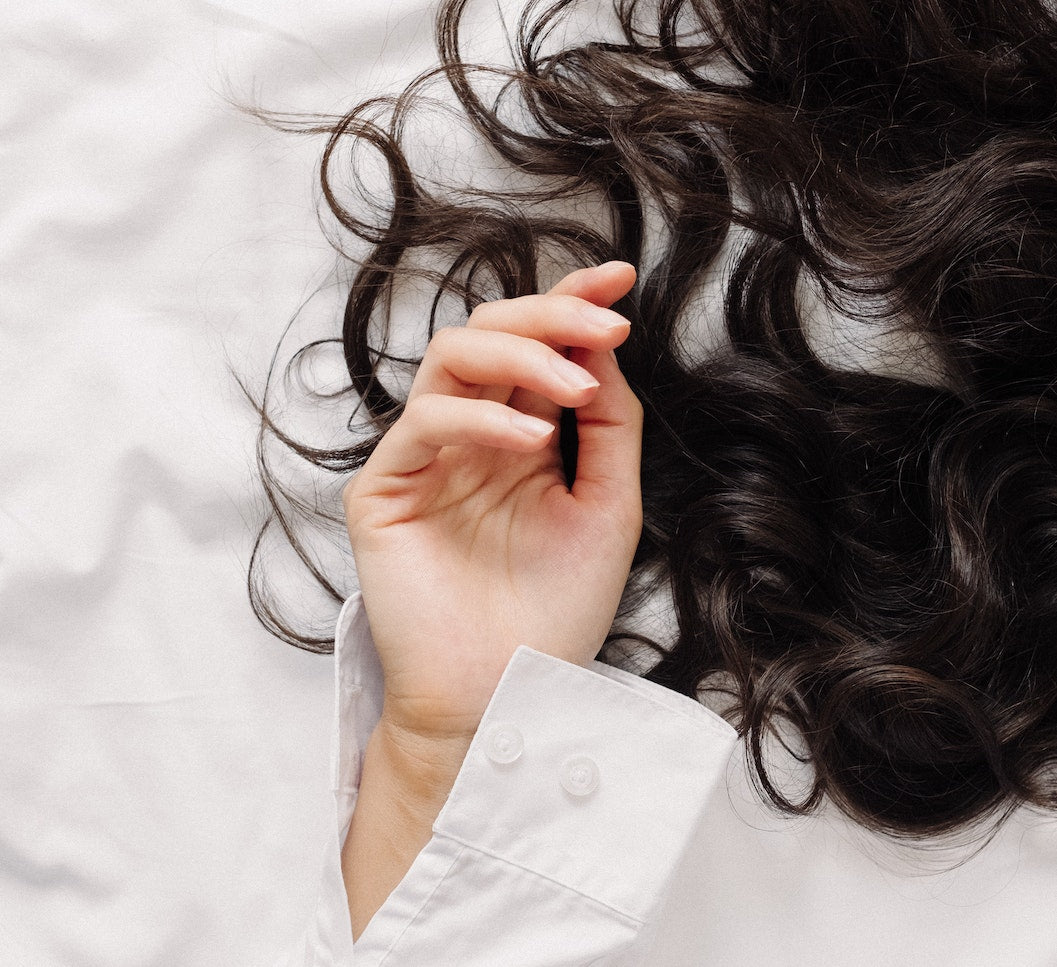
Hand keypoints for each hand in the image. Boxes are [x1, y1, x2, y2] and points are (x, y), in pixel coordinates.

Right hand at [342, 262, 642, 743]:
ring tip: (576, 383)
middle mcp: (470, 437)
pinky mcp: (385, 490)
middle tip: (604, 320)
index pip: (537, 349)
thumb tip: (603, 349)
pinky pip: (425, 425)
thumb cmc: (554, 611)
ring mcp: (425, 459)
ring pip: (451, 359)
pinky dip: (481, 419)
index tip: (618, 279)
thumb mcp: (606, 507)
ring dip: (519, 353)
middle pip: (492, 334)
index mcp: (518, 437)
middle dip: (550, 315)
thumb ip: (607, 428)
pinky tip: (530, 440)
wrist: (505, 697)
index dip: (570, 303)